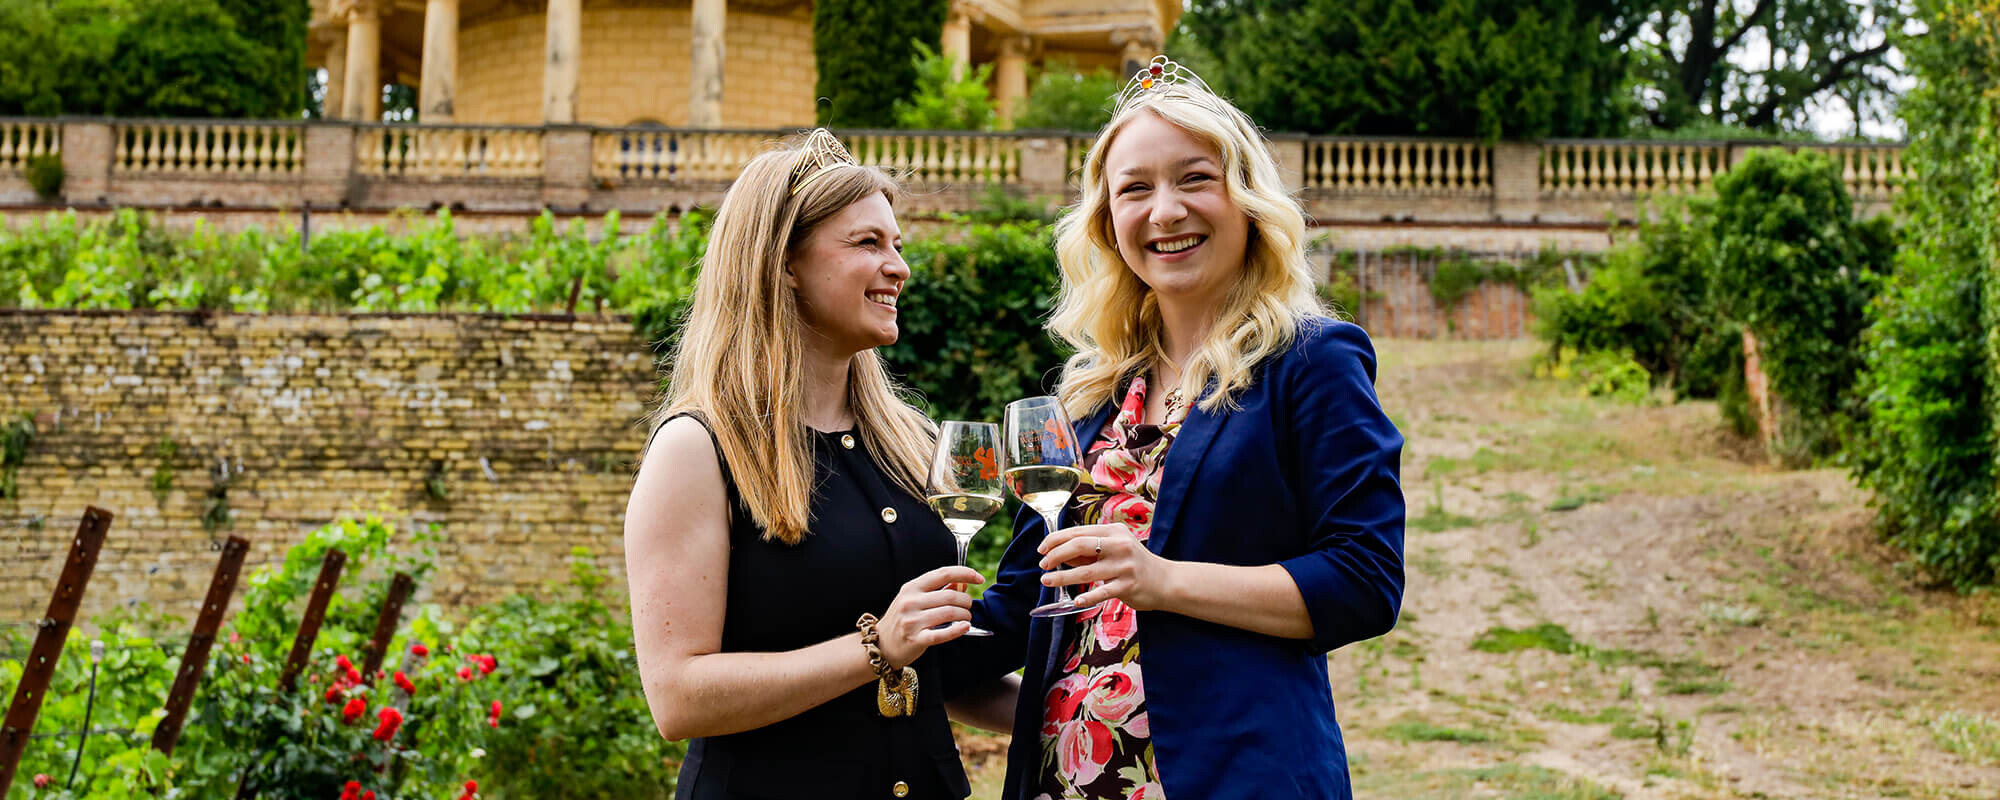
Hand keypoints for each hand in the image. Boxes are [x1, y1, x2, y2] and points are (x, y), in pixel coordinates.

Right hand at [876, 565, 982, 668]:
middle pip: (950, 595)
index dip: (965, 573)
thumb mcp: (915, 599)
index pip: (944, 573)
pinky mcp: (916, 639)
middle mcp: (911, 602)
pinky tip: (965, 627)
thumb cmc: (902, 619)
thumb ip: (939, 590)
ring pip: (950, 613)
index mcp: (912, 587)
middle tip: (968, 606)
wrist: (881, 644)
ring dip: (965, 615)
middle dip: (966, 601)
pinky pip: (942, 634)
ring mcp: (912, 621)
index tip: (979, 578)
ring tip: (966, 618)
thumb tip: (963, 582)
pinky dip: (957, 630)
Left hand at [1037, 523, 1176, 610]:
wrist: (1166, 581)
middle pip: (1079, 545)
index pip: (1078, 532)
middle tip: (1043, 565)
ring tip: (1047, 581)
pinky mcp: (1128, 585)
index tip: (1041, 549)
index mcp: (1113, 531)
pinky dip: (1088, 597)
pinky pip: (1103, 591)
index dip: (1055, 540)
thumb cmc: (1134, 564)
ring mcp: (1124, 565)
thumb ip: (1088, 551)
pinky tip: (1076, 601)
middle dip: (1056, 555)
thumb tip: (1058, 553)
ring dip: (1063, 577)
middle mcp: (1119, 545)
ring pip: (1086, 570)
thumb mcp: (1113, 549)